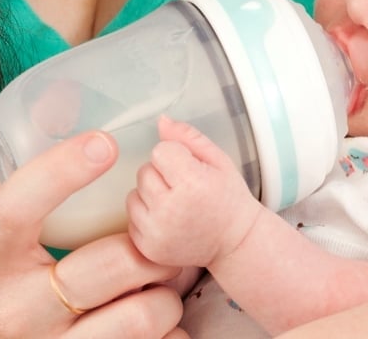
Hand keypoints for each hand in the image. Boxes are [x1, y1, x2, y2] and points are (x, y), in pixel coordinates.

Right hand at [0, 131, 187, 337]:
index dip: (61, 172)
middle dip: (146, 239)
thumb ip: (16, 162)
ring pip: (133, 319)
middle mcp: (13, 311)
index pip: (16, 209)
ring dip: (165, 289)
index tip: (104, 142)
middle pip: (99, 269)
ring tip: (165, 269)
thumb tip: (62, 95)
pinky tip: (161, 311)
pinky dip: (166, 330)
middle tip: (162, 220)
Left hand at [126, 116, 260, 267]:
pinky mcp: (147, 248)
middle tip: (184, 187)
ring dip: (151, 194)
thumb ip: (187, 137)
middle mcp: (170, 210)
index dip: (175, 156)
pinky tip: (168, 219)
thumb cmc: (228, 197)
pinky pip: (132, 218)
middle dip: (162, 174)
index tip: (191, 169)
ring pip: (134, 193)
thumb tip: (161, 120)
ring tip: (175, 203)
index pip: (159, 151)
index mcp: (191, 183)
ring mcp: (156, 232)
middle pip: (144, 171)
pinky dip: (146, 215)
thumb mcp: (217, 159)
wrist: (235, 242)